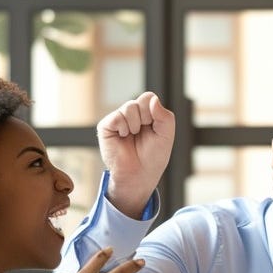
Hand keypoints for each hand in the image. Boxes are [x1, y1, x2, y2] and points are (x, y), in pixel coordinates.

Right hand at [97, 92, 174, 217]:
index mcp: (146, 114)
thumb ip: (164, 115)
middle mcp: (131, 114)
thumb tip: (153, 99)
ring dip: (135, 125)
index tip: (154, 128)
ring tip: (132, 136)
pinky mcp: (106, 126)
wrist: (139, 174)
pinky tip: (123, 137)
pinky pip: (117, 117)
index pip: (149, 98)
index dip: (153, 112)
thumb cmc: (153, 156)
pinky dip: (123, 129)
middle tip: (142, 134)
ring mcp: (118, 119)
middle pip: (140, 101)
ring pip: (129, 107)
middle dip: (146, 119)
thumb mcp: (166, 135)